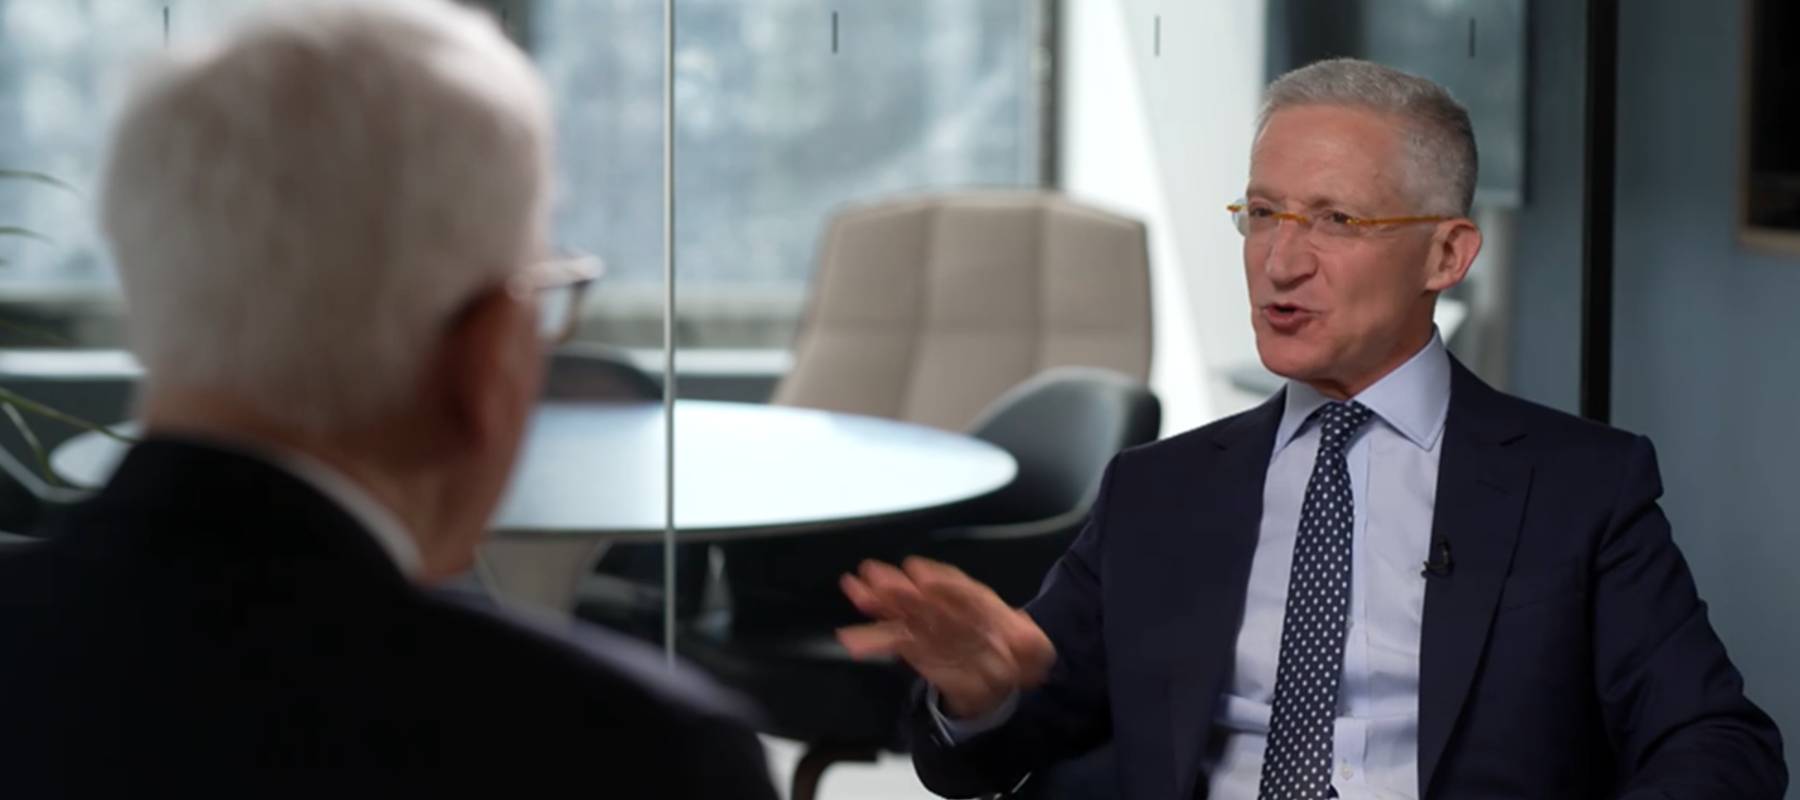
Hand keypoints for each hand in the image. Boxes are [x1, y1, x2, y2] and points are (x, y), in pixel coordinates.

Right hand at [836, 557, 1054, 719]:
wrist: (1009, 672)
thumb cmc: (1018, 651)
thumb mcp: (1036, 649)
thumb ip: (1029, 643)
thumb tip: (1021, 637)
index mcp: (981, 606)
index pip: (962, 593)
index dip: (942, 584)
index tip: (920, 573)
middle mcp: (953, 612)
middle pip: (926, 598)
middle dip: (900, 586)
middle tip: (874, 575)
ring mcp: (933, 629)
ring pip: (904, 614)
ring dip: (879, 602)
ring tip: (855, 590)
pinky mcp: (919, 650)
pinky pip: (895, 644)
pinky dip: (874, 641)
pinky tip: (853, 639)